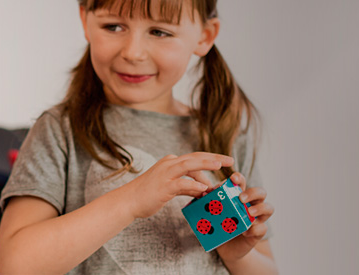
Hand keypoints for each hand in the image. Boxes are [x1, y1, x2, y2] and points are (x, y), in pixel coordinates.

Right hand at [115, 152, 233, 218]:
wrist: (128, 201)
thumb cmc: (148, 195)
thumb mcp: (171, 188)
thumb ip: (187, 186)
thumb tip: (203, 189)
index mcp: (171, 162)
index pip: (194, 158)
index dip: (210, 159)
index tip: (223, 162)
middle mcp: (169, 164)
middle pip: (195, 157)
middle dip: (213, 157)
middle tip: (229, 159)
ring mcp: (165, 174)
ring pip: (189, 164)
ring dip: (205, 164)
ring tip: (220, 165)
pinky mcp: (163, 186)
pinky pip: (181, 183)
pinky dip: (193, 184)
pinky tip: (204, 188)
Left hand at [215, 172, 274, 261]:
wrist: (226, 248)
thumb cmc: (219, 226)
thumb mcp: (213, 214)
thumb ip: (210, 204)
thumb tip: (204, 194)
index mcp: (239, 196)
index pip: (242, 183)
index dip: (239, 178)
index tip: (233, 178)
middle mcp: (251, 204)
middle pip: (261, 192)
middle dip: (252, 192)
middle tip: (241, 198)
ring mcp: (257, 218)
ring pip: (268, 208)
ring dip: (260, 208)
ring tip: (250, 212)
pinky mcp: (258, 232)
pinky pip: (262, 228)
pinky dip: (255, 229)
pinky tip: (246, 232)